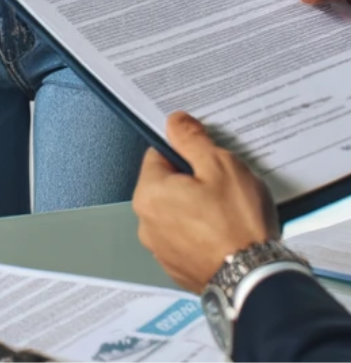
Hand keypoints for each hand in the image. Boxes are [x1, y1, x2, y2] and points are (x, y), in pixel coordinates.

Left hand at [133, 111, 278, 293]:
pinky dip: (203, 235)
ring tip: (228, 214)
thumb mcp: (220, 165)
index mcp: (150, 194)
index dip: (186, 153)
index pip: (159, 155)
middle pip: (168, 185)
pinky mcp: (179, 269)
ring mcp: (162, 250)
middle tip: (223, 188)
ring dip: (198, 209)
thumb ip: (191, 139)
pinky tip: (226, 235)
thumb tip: (176, 122)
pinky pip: (188, 239)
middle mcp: (147, 224)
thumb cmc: (238, 227)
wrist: (257, 282)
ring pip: (178, 213)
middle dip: (193, 182)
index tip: (205, 159)